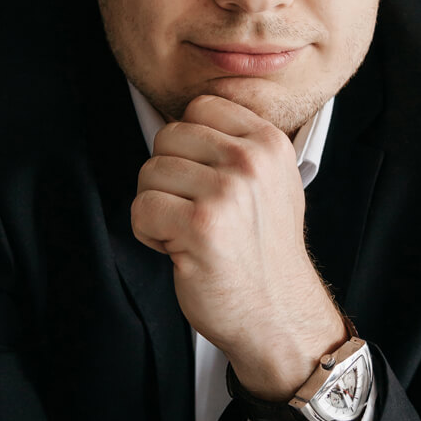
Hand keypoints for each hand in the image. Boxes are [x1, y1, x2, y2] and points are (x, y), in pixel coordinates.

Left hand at [132, 94, 345, 399]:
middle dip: (169, 176)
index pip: (200, 107)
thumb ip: (238, 143)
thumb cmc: (265, 251)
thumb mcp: (272, 181)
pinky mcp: (200, 225)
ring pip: (150, 171)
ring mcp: (227, 191)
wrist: (278, 313)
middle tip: (196, 211)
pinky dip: (150, 234)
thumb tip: (187, 118)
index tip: (205, 179)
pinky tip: (180, 249)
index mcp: (269, 142)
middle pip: (168, 136)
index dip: (189, 146)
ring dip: (159, 207)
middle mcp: (250, 160)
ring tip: (191, 232)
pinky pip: (142, 208)